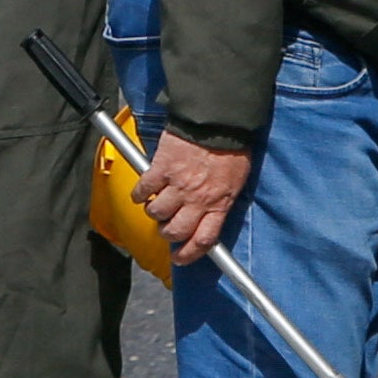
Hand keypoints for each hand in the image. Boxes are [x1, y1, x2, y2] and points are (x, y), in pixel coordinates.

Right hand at [137, 129, 253, 266]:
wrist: (218, 120)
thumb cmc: (231, 148)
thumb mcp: (236, 181)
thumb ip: (222, 201)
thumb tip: (210, 214)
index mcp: (219, 204)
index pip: (204, 241)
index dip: (190, 254)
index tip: (181, 257)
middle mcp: (197, 200)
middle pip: (176, 231)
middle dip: (169, 234)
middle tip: (167, 227)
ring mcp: (178, 185)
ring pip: (157, 213)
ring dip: (154, 212)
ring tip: (157, 203)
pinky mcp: (161, 169)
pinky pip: (144, 190)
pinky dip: (140, 194)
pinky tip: (143, 190)